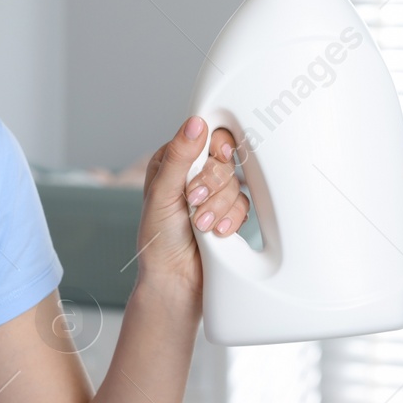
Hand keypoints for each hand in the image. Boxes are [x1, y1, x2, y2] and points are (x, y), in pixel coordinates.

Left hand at [136, 116, 249, 299]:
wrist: (175, 279)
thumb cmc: (158, 239)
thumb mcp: (162, 193)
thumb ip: (180, 158)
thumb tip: (195, 124)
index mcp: (173, 162)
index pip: (204, 135)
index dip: (215, 144)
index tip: (218, 155)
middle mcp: (193, 175)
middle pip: (224, 159)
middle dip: (212, 184)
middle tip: (194, 200)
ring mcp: (213, 194)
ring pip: (236, 183)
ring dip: (219, 206)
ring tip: (200, 224)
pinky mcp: (228, 213)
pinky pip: (244, 205)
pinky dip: (231, 219)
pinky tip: (216, 232)